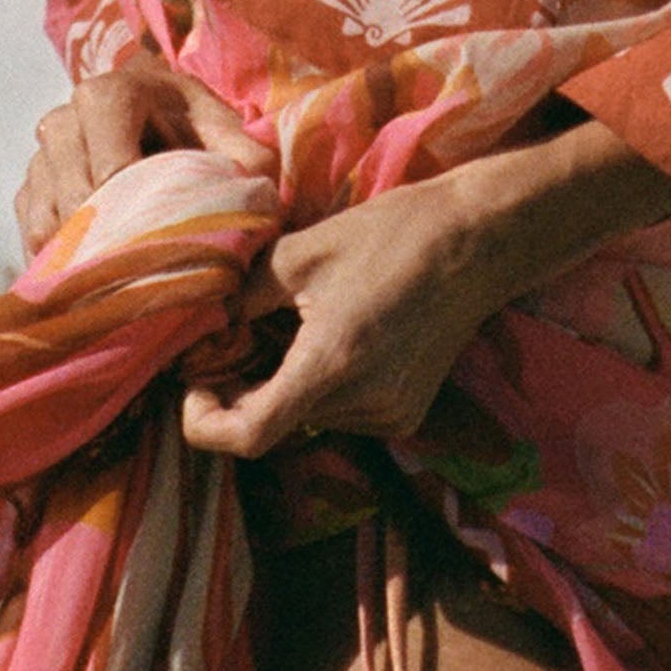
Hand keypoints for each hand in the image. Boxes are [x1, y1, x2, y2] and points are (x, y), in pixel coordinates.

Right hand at [14, 54, 276, 255]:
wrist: (155, 114)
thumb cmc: (192, 125)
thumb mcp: (225, 131)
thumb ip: (247, 157)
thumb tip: (256, 196)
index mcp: (108, 95)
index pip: (112, 169)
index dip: (141, 212)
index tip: (170, 242)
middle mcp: (62, 121)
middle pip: (77, 200)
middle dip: (115, 239)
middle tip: (151, 271)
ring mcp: (39, 158)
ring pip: (50, 223)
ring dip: (87, 255)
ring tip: (127, 275)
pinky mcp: (27, 191)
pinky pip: (34, 236)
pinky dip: (63, 262)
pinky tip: (97, 275)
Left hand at [178, 174, 489, 459]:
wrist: (473, 242)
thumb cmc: (387, 235)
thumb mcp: (298, 253)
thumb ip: (242, 299)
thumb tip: (206, 329)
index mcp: (332, 363)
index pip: (249, 435)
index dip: (206, 421)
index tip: (196, 383)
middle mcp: (364, 402)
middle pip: (274, 423)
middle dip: (241, 389)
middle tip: (232, 340)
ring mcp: (391, 415)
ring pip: (306, 418)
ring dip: (283, 385)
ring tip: (290, 328)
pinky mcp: (408, 414)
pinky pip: (340, 413)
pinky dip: (320, 386)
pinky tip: (332, 337)